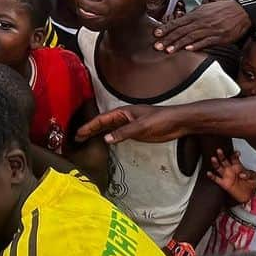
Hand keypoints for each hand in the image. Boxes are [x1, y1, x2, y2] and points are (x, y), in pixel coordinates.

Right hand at [76, 105, 190, 144]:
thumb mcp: (141, 126)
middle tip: (77, 138)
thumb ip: (123, 132)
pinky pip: (117, 135)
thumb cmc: (161, 120)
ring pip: (109, 129)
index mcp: (123, 112)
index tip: (79, 133)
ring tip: (85, 141)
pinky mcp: (135, 132)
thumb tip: (106, 139)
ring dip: (97, 134)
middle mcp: (124, 118)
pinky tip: (104, 143)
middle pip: (102, 124)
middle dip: (89, 130)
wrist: (178, 123)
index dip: (89, 126)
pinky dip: (108, 138)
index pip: (102, 119)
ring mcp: (129, 125)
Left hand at [152, 0, 251, 52]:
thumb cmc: (222, 10)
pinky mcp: (220, 37)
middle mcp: (202, 21)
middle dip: (168, 39)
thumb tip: (179, 21)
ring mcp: (211, 29)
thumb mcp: (205, 9)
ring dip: (179, 44)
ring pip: (191, 37)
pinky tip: (188, 50)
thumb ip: (192, 16)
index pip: (178, 22)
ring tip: (168, 50)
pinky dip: (196, 46)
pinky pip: (206, 42)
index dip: (166, 28)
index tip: (156, 34)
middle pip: (182, 31)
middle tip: (157, 46)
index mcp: (197, 14)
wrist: (243, 12)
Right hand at [206, 147, 255, 202]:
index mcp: (238, 167)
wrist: (250, 196)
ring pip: (218, 168)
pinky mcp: (224, 183)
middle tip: (219, 151)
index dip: (235, 155)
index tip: (236, 152)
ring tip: (213, 158)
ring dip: (216, 163)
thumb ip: (248, 174)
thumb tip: (242, 174)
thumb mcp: (254, 177)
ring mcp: (226, 176)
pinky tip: (209, 173)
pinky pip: (216, 179)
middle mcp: (231, 170)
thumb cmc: (252, 186)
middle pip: (224, 160)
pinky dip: (212, 176)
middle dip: (222, 155)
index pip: (235, 159)